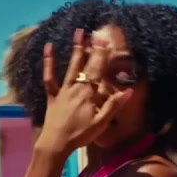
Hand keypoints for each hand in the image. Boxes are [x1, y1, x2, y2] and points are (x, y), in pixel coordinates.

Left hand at [35, 29, 126, 156]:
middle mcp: (75, 87)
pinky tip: (49, 48)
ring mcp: (63, 90)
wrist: (55, 144)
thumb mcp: (101, 123)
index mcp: (88, 94)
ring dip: (75, 49)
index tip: (107, 41)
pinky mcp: (53, 95)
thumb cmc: (80, 135)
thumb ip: (113, 106)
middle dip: (92, 48)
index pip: (98, 70)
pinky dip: (49, 62)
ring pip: (70, 66)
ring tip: (78, 33)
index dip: (103, 55)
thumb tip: (128, 91)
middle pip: (85, 65)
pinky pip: (49, 76)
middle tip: (96, 33)